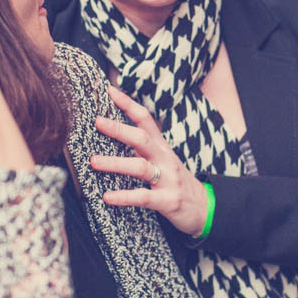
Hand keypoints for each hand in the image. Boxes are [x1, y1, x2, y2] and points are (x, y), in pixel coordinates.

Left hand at [90, 86, 208, 236]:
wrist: (204, 207)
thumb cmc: (175, 181)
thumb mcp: (162, 159)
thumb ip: (143, 146)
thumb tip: (114, 131)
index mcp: (161, 147)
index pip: (145, 119)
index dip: (128, 104)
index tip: (109, 90)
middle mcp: (165, 159)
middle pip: (142, 138)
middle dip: (119, 129)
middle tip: (97, 121)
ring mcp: (167, 179)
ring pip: (140, 167)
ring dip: (115, 164)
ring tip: (93, 162)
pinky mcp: (168, 200)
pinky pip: (143, 197)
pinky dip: (124, 196)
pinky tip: (107, 197)